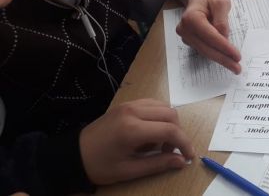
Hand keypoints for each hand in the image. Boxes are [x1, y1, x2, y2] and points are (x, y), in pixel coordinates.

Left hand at [79, 99, 194, 184]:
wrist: (73, 154)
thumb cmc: (99, 166)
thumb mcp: (128, 171)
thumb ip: (158, 164)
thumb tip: (182, 161)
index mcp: (132, 130)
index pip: (169, 130)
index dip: (184, 143)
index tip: (189, 156)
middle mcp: (133, 111)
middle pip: (170, 114)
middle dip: (177, 133)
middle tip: (170, 151)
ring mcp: (129, 104)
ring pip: (163, 106)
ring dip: (169, 123)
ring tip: (160, 142)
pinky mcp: (126, 103)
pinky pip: (152, 104)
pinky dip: (159, 116)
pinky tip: (151, 131)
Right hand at [174, 0, 240, 73]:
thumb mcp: (221, 2)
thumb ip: (222, 20)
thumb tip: (224, 37)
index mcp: (191, 18)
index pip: (211, 37)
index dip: (224, 48)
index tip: (237, 56)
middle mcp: (185, 29)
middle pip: (206, 48)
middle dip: (223, 59)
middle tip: (237, 68)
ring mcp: (185, 36)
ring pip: (205, 52)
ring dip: (220, 59)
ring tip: (234, 66)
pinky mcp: (190, 40)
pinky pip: (204, 49)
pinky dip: (215, 54)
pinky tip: (226, 58)